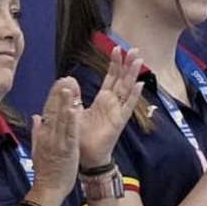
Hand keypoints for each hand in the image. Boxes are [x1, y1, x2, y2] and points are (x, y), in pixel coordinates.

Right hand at [30, 79, 83, 205]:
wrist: (48, 188)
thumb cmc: (46, 171)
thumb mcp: (38, 148)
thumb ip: (38, 131)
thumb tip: (36, 116)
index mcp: (43, 134)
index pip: (48, 111)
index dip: (54, 96)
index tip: (59, 82)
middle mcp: (49, 135)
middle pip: (53, 111)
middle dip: (59, 94)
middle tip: (66, 78)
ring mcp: (57, 142)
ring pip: (61, 119)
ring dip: (65, 102)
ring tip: (69, 87)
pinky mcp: (66, 150)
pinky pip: (70, 133)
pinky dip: (72, 121)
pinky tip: (75, 109)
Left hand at [78, 46, 143, 168]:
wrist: (86, 157)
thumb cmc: (81, 137)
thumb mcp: (73, 112)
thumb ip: (72, 97)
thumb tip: (67, 80)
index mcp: (102, 100)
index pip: (110, 78)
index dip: (114, 64)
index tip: (117, 48)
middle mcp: (112, 104)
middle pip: (122, 79)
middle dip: (128, 64)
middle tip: (134, 48)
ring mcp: (117, 112)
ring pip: (127, 89)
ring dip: (133, 74)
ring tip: (139, 60)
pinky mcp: (119, 121)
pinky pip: (128, 106)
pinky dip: (133, 96)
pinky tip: (139, 85)